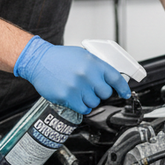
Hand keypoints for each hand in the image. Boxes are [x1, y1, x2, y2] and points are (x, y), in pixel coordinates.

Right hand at [14, 36, 131, 114]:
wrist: (38, 61)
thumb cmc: (59, 59)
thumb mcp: (82, 56)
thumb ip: (97, 67)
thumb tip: (110, 79)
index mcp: (93, 62)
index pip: (115, 78)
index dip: (123, 88)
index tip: (125, 93)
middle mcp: (87, 74)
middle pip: (105, 93)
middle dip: (100, 93)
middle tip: (92, 89)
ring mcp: (78, 86)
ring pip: (94, 103)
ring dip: (89, 100)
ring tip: (80, 92)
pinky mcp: (68, 97)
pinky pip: (83, 109)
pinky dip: (81, 106)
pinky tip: (76, 99)